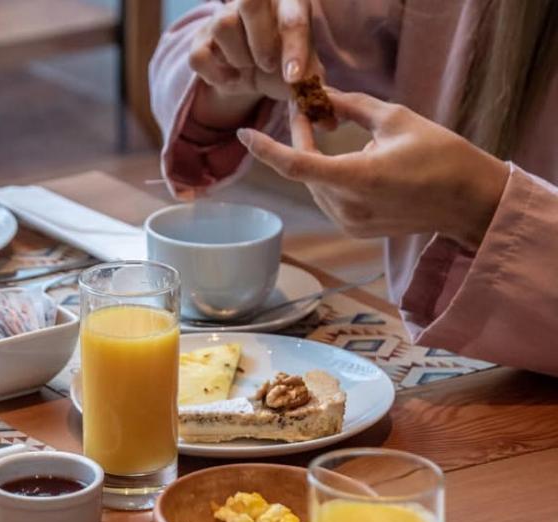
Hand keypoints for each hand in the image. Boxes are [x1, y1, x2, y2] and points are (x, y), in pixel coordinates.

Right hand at [188, 0, 322, 127]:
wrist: (251, 68)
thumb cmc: (282, 65)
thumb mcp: (303, 74)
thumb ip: (315, 92)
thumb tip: (329, 122)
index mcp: (287, 4)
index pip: (292, 18)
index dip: (293, 49)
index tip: (293, 78)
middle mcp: (255, 4)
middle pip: (250, 2)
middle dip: (260, 41)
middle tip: (267, 66)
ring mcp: (223, 18)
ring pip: (223, 25)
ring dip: (238, 57)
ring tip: (249, 69)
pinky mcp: (200, 41)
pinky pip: (199, 55)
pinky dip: (215, 74)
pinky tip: (232, 79)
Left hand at [237, 90, 508, 249]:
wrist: (469, 202)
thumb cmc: (441, 155)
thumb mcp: (396, 120)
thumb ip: (351, 108)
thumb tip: (322, 97)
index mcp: (358, 178)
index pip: (297, 165)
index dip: (266, 149)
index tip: (245, 134)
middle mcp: (348, 206)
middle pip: (304, 172)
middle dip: (298, 141)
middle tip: (304, 111)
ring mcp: (350, 222)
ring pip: (313, 186)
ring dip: (311, 160)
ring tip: (321, 130)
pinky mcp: (354, 229)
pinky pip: (327, 199)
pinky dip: (327, 178)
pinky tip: (343, 161)